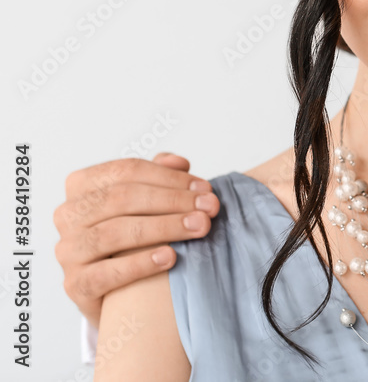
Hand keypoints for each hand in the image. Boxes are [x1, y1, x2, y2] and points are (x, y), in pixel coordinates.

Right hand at [54, 152, 218, 328]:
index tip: (205, 189)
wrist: (120, 292)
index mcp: (82, 185)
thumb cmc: (134, 235)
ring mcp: (68, 250)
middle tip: (209, 209)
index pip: (128, 171)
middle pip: (122, 199)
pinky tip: (170, 256)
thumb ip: (160, 176)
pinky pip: (106, 273)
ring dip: (163, 228)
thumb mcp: (146, 201)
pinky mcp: (76, 285)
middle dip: (173, 201)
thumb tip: (179, 163)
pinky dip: (140, 263)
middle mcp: (68, 214)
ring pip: (114, 233)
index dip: (171, 178)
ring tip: (198, 228)